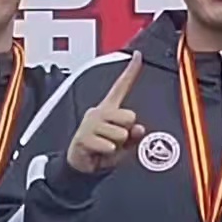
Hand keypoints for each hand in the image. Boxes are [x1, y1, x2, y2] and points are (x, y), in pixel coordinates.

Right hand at [67, 54, 145, 173]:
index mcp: (110, 109)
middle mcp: (99, 112)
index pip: (121, 87)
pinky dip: (108, 152)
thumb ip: (135, 136)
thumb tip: (139, 128)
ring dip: (118, 145)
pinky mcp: (83, 137)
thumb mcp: (125, 145)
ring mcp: (90, 123)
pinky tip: (100, 152)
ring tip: (107, 147)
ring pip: (120, 133)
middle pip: (128, 116)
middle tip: (117, 139)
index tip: (137, 55)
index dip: (130, 71)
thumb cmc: (103, 151)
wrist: (82, 166)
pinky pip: (108, 145)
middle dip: (127, 131)